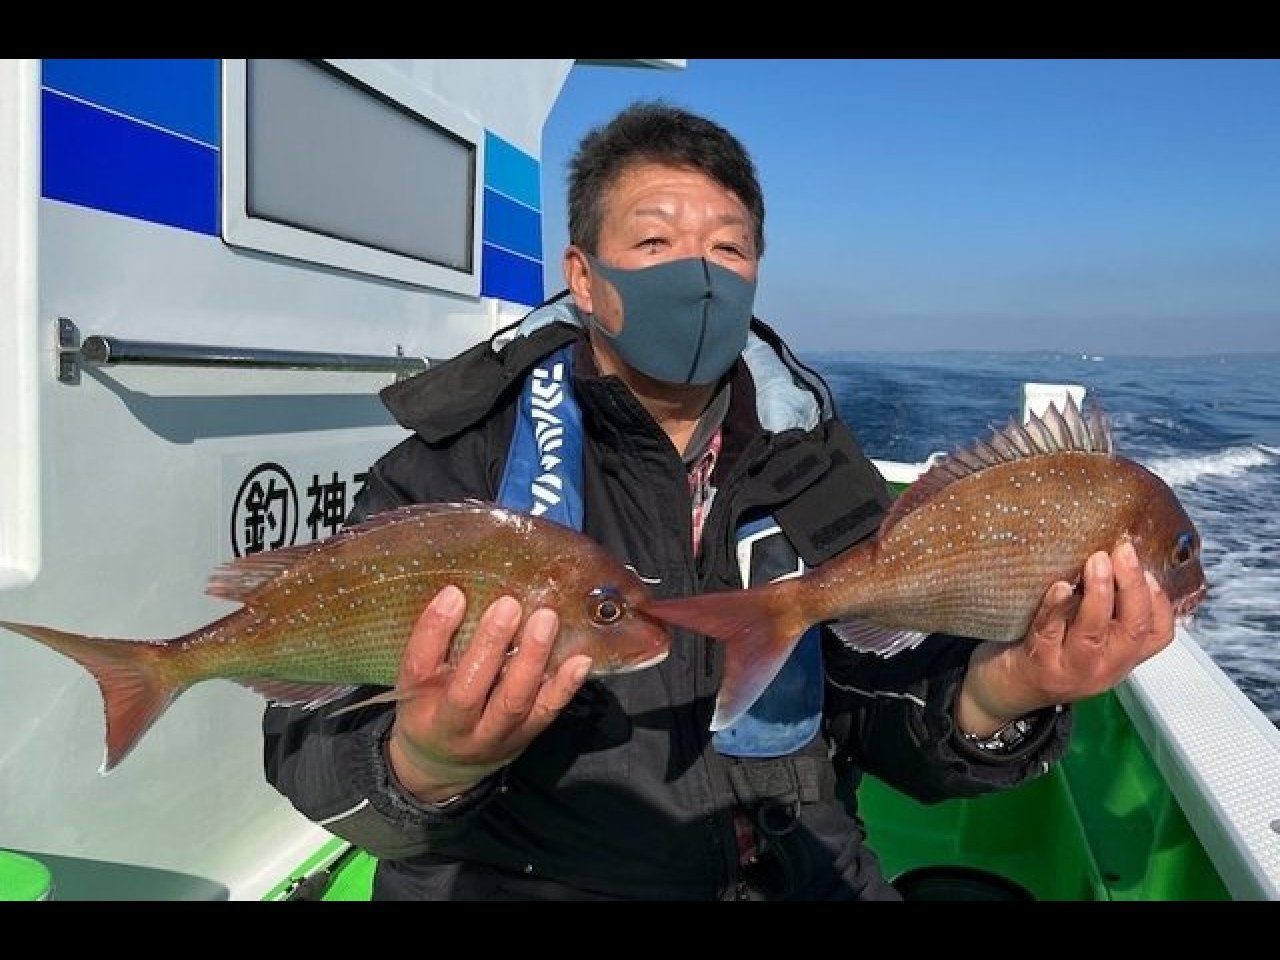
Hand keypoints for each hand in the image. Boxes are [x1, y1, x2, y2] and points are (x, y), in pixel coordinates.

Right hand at [386, 584, 592, 803]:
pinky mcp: (525, 736)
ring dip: (532, 659)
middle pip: (469, 690)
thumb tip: (459, 592)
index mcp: (418, 704)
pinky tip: (580, 660)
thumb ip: (433, 643)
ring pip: (513, 702)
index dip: (435, 629)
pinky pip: (546, 712)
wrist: (443, 767)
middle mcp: (454, 726)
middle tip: (509, 605)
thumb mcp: (415, 680)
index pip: (419, 665)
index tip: (454, 594)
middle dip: (490, 645)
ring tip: (545, 620)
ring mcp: (494, 735)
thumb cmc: (430, 706)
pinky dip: (565, 686)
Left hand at [956, 540, 1175, 736]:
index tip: (1148, 570)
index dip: (1159, 602)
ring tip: (1097, 561)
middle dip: (1132, 587)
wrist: (1006, 691)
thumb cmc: (1050, 653)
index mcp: (1121, 657)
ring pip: (1094, 633)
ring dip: (1099, 594)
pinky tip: (1059, 587)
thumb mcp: (1088, 638)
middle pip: (1132, 630)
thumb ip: (1105, 611)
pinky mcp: (1039, 663)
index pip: (1158, 635)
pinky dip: (1056, 607)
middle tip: (1123, 552)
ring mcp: (1071, 668)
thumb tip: (1115, 558)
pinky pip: (1049, 632)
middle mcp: (1104, 667)